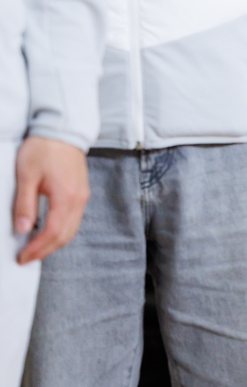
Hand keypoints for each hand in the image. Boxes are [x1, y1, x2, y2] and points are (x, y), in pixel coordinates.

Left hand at [13, 136, 89, 264]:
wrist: (62, 130)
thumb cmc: (43, 149)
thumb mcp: (26, 176)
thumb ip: (24, 204)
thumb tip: (22, 229)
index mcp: (66, 196)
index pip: (53, 232)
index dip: (37, 248)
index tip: (22, 257)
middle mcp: (78, 199)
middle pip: (65, 235)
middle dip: (46, 250)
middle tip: (26, 258)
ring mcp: (82, 196)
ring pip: (71, 229)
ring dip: (54, 242)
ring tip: (35, 248)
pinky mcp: (81, 192)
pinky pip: (74, 219)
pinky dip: (61, 230)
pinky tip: (47, 230)